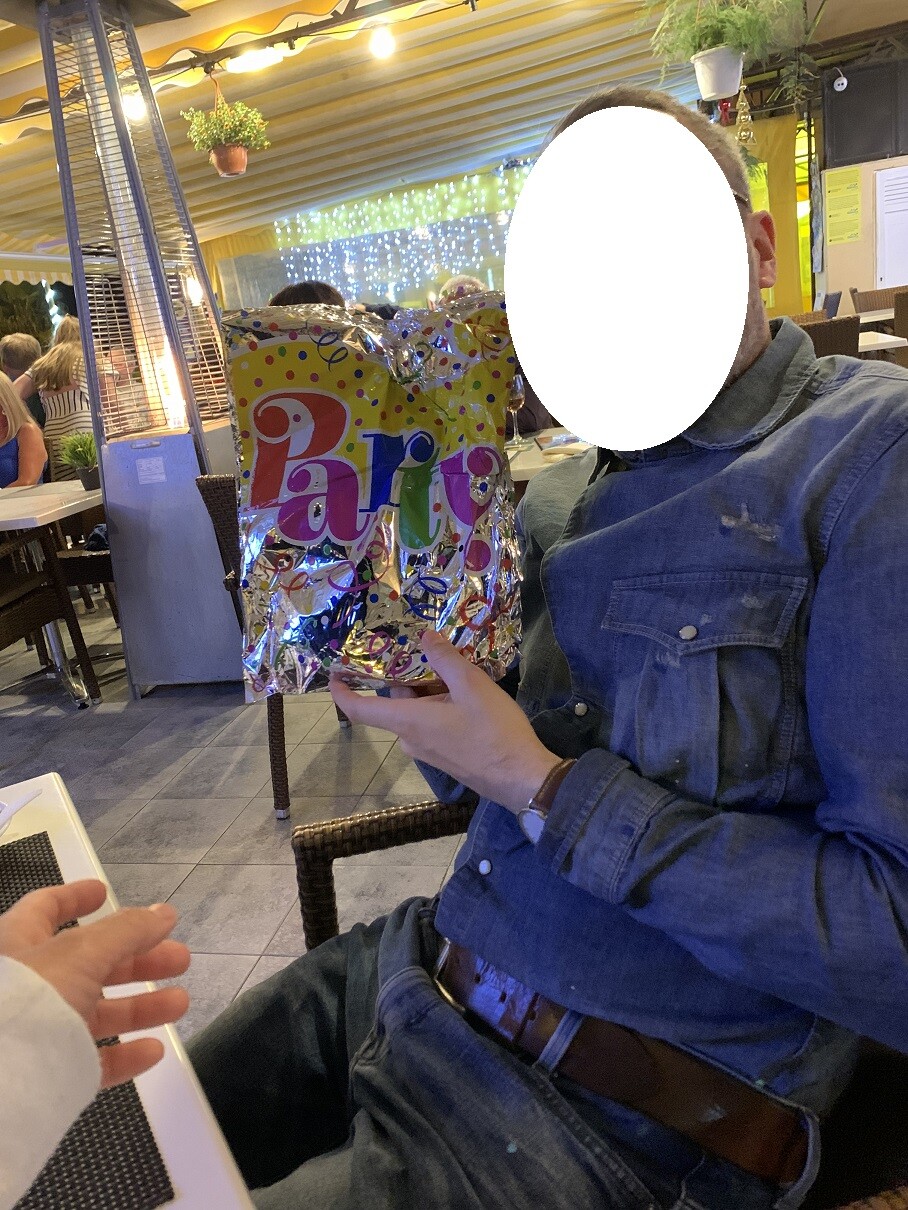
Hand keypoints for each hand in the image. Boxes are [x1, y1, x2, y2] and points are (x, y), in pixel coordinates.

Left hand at [0, 880, 189, 1087]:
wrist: (1, 1080)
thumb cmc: (29, 998)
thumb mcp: (82, 952)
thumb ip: (127, 931)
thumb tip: (163, 913)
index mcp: (19, 944)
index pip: (45, 909)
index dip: (76, 898)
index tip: (104, 892)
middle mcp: (28, 985)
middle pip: (89, 964)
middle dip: (137, 959)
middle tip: (176, 957)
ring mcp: (39, 1029)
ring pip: (96, 1013)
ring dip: (141, 1006)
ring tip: (179, 1003)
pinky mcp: (51, 1070)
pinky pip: (91, 1060)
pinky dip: (124, 1054)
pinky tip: (152, 1050)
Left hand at [331, 631, 559, 811]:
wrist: (522, 778)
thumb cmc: (494, 731)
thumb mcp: (472, 685)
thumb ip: (444, 659)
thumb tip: (424, 637)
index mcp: (407, 722)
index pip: (359, 709)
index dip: (341, 691)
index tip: (335, 672)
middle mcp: (409, 739)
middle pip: (396, 701)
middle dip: (411, 676)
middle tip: (434, 651)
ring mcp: (426, 751)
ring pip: (416, 711)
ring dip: (431, 691)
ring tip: (460, 672)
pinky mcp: (443, 757)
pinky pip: (430, 725)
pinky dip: (440, 707)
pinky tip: (468, 697)